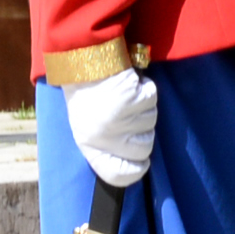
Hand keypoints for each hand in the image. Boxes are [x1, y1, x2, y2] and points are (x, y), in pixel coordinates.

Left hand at [65, 67, 159, 188]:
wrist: (83, 59)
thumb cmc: (86, 94)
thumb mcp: (86, 127)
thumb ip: (106, 147)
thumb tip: (133, 162)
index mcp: (88, 145)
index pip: (118, 175)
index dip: (135, 170)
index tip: (142, 162)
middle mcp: (104, 137)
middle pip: (144, 149)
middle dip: (143, 131)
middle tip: (130, 115)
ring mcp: (119, 119)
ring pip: (151, 122)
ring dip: (143, 108)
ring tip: (125, 96)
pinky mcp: (131, 99)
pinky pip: (151, 100)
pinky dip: (146, 90)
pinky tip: (130, 83)